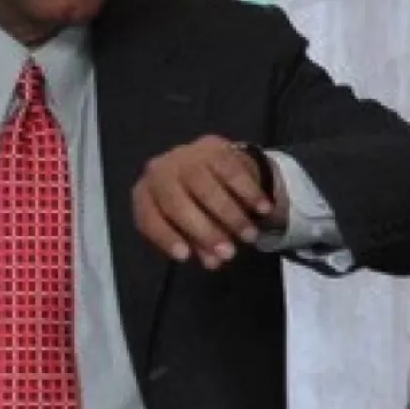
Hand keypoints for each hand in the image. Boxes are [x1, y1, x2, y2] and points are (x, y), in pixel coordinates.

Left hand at [132, 136, 277, 269]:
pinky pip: (233, 172)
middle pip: (177, 204)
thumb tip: (214, 262)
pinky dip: (250, 193)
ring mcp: (186, 156)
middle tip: (229, 253)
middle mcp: (159, 171)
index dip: (166, 238)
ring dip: (232, 216)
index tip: (185, 257)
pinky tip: (264, 209)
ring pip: (207, 188)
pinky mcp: (213, 146)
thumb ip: (198, 246)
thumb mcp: (187, 227)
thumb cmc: (191, 204)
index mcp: (145, 195)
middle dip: (205, 231)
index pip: (149, 219)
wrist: (208, 163)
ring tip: (250, 236)